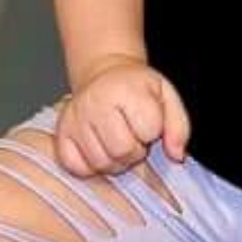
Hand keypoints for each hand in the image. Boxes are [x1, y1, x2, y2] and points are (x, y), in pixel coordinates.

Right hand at [56, 56, 190, 177]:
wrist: (104, 74)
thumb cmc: (136, 89)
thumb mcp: (166, 96)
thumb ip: (179, 126)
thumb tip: (176, 155)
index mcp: (126, 89)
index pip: (148, 129)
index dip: (153, 131)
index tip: (148, 122)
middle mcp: (96, 101)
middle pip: (122, 151)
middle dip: (134, 151)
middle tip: (133, 136)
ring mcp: (75, 118)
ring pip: (100, 163)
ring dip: (115, 161)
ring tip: (117, 142)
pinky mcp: (62, 132)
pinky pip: (76, 167)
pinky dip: (91, 166)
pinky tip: (99, 148)